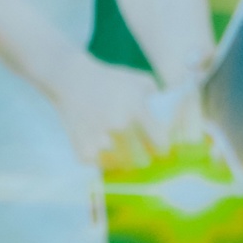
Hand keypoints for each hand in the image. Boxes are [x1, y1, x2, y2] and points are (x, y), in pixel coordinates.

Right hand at [49, 54, 172, 169]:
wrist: (70, 77)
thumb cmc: (108, 78)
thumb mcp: (138, 80)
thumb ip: (158, 97)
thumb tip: (172, 116)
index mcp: (136, 109)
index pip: (159, 144)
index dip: (161, 148)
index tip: (158, 147)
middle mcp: (119, 126)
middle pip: (142, 160)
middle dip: (142, 156)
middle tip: (137, 150)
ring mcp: (99, 138)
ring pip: (122, 165)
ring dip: (123, 160)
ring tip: (120, 151)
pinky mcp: (82, 147)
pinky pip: (100, 165)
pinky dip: (101, 160)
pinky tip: (100, 148)